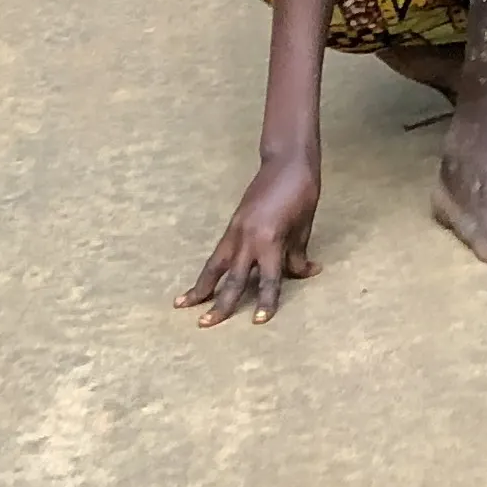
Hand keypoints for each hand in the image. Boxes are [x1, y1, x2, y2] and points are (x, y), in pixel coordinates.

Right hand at [180, 149, 319, 325]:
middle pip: (233, 278)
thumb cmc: (302, 193)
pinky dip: (208, 269)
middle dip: (220, 303)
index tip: (259, 322)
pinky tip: (200, 281)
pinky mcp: (232, 225)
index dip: (266, 301)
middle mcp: (249, 238)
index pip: (269, 279)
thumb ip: (297, 255)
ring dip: (200, 287)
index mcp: (271, 240)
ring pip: (215, 265)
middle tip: (205, 324)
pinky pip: (217, 253)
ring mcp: (236, 231)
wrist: (287, 162)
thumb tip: (304, 273)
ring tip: (182, 305)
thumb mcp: (304, 227)